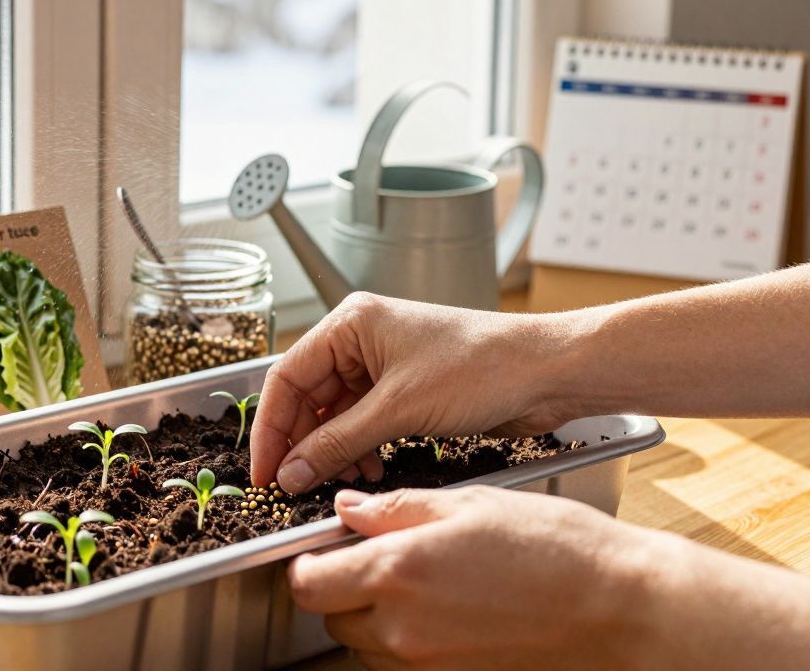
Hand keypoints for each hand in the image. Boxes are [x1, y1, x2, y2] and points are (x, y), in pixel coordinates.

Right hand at [251, 293, 580, 492]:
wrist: (546, 373)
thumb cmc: (482, 367)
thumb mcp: (399, 410)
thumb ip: (337, 443)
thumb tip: (291, 472)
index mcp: (350, 323)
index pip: (287, 378)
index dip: (270, 429)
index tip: (263, 471)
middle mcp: (360, 340)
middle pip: (307, 398)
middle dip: (302, 444)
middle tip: (292, 485)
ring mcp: (382, 365)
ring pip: (334, 415)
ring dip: (332, 450)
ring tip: (341, 478)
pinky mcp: (403, 390)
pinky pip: (362, 423)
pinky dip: (358, 449)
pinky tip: (369, 467)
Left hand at [289, 487, 645, 669]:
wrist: (622, 610)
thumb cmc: (556, 549)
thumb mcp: (469, 505)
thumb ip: (396, 510)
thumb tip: (347, 510)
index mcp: (396, 572)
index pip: (307, 583)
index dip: (310, 564)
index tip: (327, 549)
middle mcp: (402, 629)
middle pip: (332, 618)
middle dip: (343, 589)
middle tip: (381, 559)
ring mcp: (427, 665)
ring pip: (366, 647)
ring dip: (376, 618)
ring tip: (428, 585)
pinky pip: (406, 666)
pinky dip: (411, 643)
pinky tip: (451, 613)